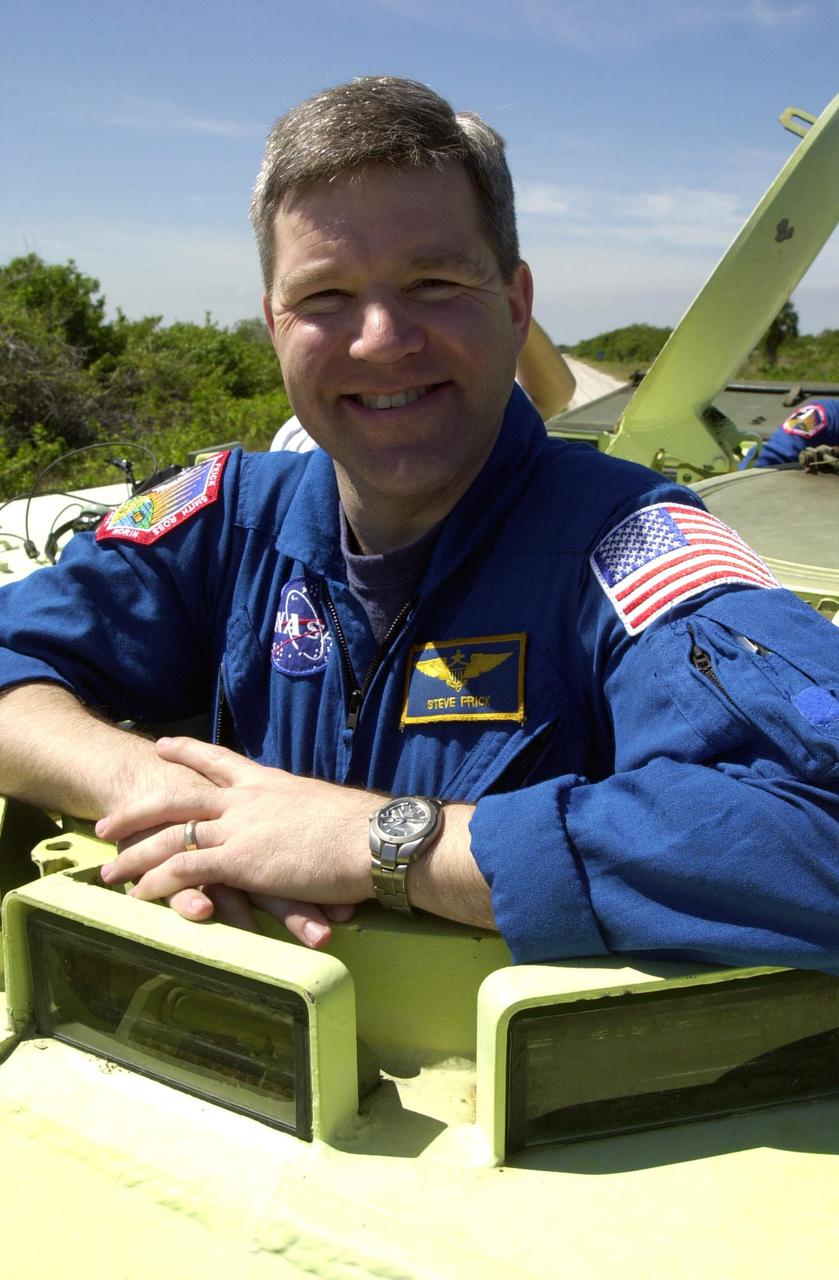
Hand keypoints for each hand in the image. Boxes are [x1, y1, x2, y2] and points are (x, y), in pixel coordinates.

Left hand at [97, 736, 375, 944]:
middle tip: (110, 821)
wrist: (374, 839)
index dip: (187, 753)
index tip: (162, 746)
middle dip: (139, 810)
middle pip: (178, 797)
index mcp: (268, 783)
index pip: (218, 760)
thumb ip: (301, 813)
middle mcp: (246, 800)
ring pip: (171, 836)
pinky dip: (158, 882)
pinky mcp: (241, 860)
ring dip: (136, 856)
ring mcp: (240, 829)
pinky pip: (185, 869)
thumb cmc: (363, 829)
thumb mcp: (322, 808)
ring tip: (109, 870)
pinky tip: (140, 895)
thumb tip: (306, 824)